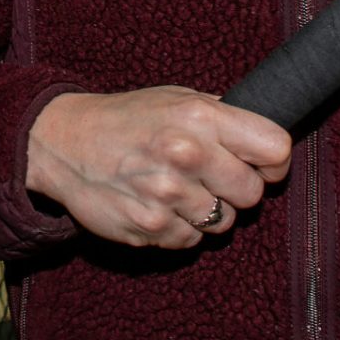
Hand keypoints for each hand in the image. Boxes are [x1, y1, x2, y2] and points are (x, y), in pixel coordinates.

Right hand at [25, 88, 291, 247]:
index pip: (275, 149)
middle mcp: (187, 155)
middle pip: (253, 193)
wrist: (63, 143)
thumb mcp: (176, 98)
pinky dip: (181, 228)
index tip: (261, 164)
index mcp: (200, 117)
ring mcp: (168, 196)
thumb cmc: (126, 118)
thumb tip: (265, 141)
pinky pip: (191, 241)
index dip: (273, 161)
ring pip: (224, 222)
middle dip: (238, 189)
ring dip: (209, 211)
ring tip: (180, 189)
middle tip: (213, 177)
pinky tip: (159, 205)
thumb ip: (222, 116)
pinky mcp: (151, 228)